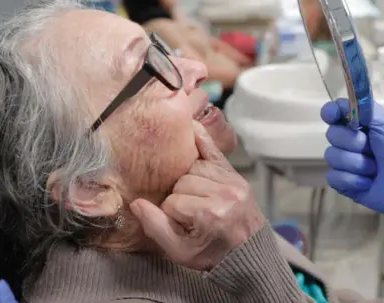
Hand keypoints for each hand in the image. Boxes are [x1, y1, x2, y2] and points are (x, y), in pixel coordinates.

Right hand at [130, 121, 264, 270]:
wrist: (248, 254)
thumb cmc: (211, 255)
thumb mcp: (179, 252)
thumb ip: (156, 228)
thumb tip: (135, 202)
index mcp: (210, 214)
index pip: (172, 201)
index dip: (170, 214)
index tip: (181, 226)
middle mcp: (224, 194)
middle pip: (183, 181)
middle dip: (179, 197)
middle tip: (187, 214)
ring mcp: (234, 182)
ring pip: (195, 168)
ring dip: (189, 179)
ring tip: (194, 197)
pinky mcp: (237, 176)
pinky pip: (215, 151)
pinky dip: (202, 139)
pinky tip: (191, 127)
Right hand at [321, 99, 383, 249]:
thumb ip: (363, 108)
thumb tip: (338, 101)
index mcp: (363, 125)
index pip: (335, 113)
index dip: (330, 113)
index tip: (332, 117)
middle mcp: (352, 142)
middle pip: (332, 135)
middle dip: (353, 143)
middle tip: (373, 150)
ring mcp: (348, 164)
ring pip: (332, 157)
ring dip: (357, 164)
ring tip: (376, 170)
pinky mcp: (346, 184)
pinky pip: (333, 177)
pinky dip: (352, 180)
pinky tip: (369, 184)